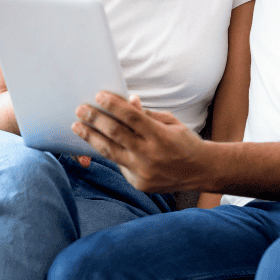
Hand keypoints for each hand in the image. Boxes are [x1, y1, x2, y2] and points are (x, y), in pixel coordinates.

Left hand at [72, 92, 206, 191]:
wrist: (201, 172)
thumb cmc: (184, 143)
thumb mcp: (170, 123)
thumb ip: (147, 114)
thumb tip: (128, 101)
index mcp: (160, 136)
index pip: (131, 117)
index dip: (113, 105)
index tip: (98, 95)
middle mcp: (150, 155)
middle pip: (115, 134)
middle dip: (95, 120)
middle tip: (80, 109)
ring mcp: (143, 172)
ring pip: (110, 152)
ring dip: (91, 138)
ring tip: (78, 126)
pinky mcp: (139, 184)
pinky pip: (120, 165)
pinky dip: (110, 153)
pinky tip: (98, 142)